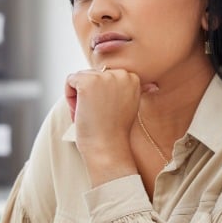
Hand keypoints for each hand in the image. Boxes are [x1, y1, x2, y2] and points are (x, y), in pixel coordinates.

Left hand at [64, 67, 156, 183]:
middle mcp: (122, 74)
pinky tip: (82, 111)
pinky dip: (69, 97)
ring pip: (80, 77)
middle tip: (97, 115)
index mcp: (133, 78)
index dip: (101, 95)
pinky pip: (69, 80)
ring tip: (91, 115)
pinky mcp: (88, 82)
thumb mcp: (128, 106)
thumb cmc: (114, 132)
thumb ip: (128, 90)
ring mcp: (105, 77)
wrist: (108, 148)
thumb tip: (151, 85)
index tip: (107, 111)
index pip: (105, 76)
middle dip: (89, 95)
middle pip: (92, 74)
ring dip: (79, 97)